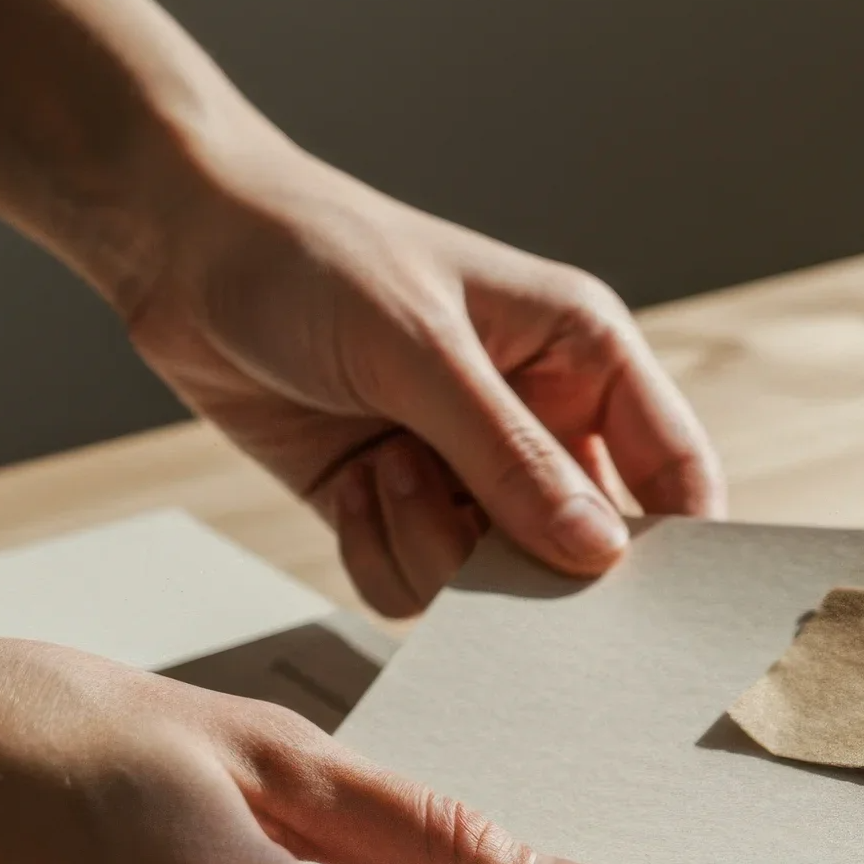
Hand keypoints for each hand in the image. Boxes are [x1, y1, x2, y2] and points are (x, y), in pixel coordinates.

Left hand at [122, 145, 727, 614]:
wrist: (179, 250)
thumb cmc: (310, 257)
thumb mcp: (419, 349)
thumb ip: (512, 457)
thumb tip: (599, 556)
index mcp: (583, 358)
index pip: (677, 471)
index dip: (684, 548)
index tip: (659, 613)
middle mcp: (539, 422)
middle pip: (587, 551)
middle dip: (530, 564)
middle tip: (481, 543)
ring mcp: (468, 472)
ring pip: (497, 583)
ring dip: (435, 547)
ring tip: (386, 468)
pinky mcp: (398, 507)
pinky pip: (418, 586)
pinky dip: (382, 553)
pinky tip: (351, 486)